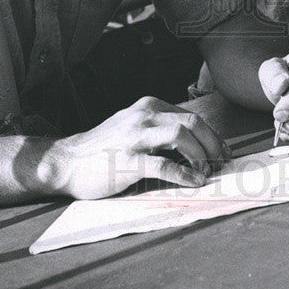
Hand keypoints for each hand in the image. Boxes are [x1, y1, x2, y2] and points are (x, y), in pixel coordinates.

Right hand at [48, 95, 230, 199]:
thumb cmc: (103, 149)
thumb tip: (195, 146)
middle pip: (192, 124)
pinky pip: (164, 165)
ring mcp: (135, 137)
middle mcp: (144, 116)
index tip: (222, 151)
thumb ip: (159, 131)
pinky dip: (184, 173)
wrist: (66, 162)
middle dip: (213, 144)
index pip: (190, 117)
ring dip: (201, 155)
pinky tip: (193, 181)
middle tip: (221, 162)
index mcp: (149, 107)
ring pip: (182, 136)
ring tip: (206, 171)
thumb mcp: (133, 128)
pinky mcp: (128, 160)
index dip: (211, 135)